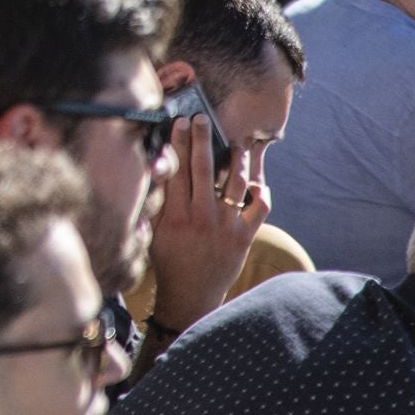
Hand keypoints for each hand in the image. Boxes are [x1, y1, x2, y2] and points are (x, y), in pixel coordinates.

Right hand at [145, 113, 267, 331]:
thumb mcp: (155, 231)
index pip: (177, 169)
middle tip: (203, 119)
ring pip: (235, 183)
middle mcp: (201, 217)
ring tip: (237, 145)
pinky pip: (259, 207)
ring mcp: (226, 227)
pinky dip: (260, 192)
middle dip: (202, 139)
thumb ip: (159, 202)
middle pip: (203, 169)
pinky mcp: (244, 237)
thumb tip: (159, 168)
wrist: (191, 295)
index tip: (179, 122)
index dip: (178, 142)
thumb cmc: (168, 260)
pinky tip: (254, 182)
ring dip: (236, 160)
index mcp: (175, 215)